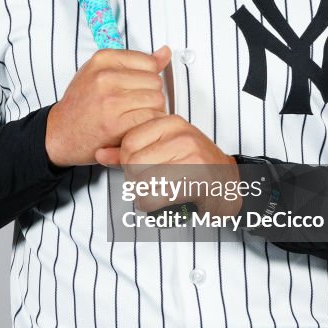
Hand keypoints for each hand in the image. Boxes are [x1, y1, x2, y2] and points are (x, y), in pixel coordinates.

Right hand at [45, 45, 170, 166]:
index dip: (147, 78)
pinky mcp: (115, 123)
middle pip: (155, 82)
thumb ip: (135, 64)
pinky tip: (134, 127)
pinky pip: (150, 119)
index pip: (149, 62)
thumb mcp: (101, 73)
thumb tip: (165, 53)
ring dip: (151, 112)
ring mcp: (110, 100)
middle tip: (134, 106)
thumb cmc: (81, 105)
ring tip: (134, 116)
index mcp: (103, 59)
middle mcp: (105, 77)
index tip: (135, 88)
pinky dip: (147, 126)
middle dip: (150, 96)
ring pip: (157, 100)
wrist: (59, 134)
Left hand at [96, 114, 242, 218]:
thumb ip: (128, 151)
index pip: (128, 143)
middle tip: (150, 182)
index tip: (142, 168)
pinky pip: (154, 198)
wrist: (228, 184)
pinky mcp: (196, 179)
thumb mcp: (161, 150)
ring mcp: (191, 156)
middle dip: (135, 179)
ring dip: (143, 194)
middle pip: (133, 163)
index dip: (127, 161)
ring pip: (141, 182)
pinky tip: (162, 201)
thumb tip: (98, 153)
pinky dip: (151, 205)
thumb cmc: (192, 166)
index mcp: (170, 122)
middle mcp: (181, 134)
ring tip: (157, 191)